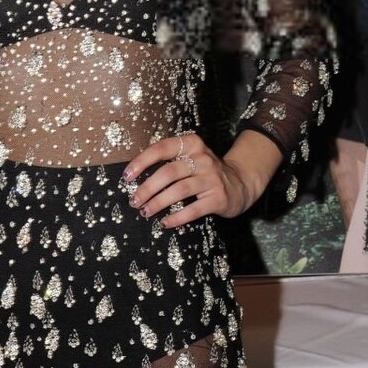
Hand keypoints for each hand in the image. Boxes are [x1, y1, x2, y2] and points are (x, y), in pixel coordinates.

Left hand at [121, 130, 263, 228]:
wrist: (240, 183)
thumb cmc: (205, 171)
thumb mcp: (191, 157)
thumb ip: (170, 160)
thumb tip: (136, 176)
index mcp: (192, 144)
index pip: (162, 148)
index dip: (142, 161)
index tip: (127, 176)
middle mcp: (203, 158)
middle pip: (169, 172)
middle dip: (147, 188)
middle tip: (134, 200)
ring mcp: (212, 178)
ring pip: (179, 190)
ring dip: (158, 203)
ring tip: (145, 212)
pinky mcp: (218, 198)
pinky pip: (193, 209)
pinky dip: (177, 217)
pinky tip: (165, 222)